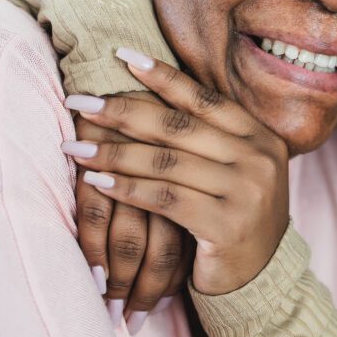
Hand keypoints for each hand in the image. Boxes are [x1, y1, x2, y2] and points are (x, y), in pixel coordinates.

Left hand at [63, 49, 290, 295]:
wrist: (260, 280)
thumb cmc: (233, 218)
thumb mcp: (232, 171)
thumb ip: (206, 138)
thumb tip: (145, 93)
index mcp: (261, 138)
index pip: (205, 99)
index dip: (162, 77)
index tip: (122, 56)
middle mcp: (259, 159)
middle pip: (179, 126)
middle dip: (123, 111)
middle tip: (80, 101)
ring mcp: (246, 192)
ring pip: (167, 162)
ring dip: (114, 152)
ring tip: (75, 146)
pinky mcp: (226, 226)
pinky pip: (165, 200)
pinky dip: (127, 188)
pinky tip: (97, 181)